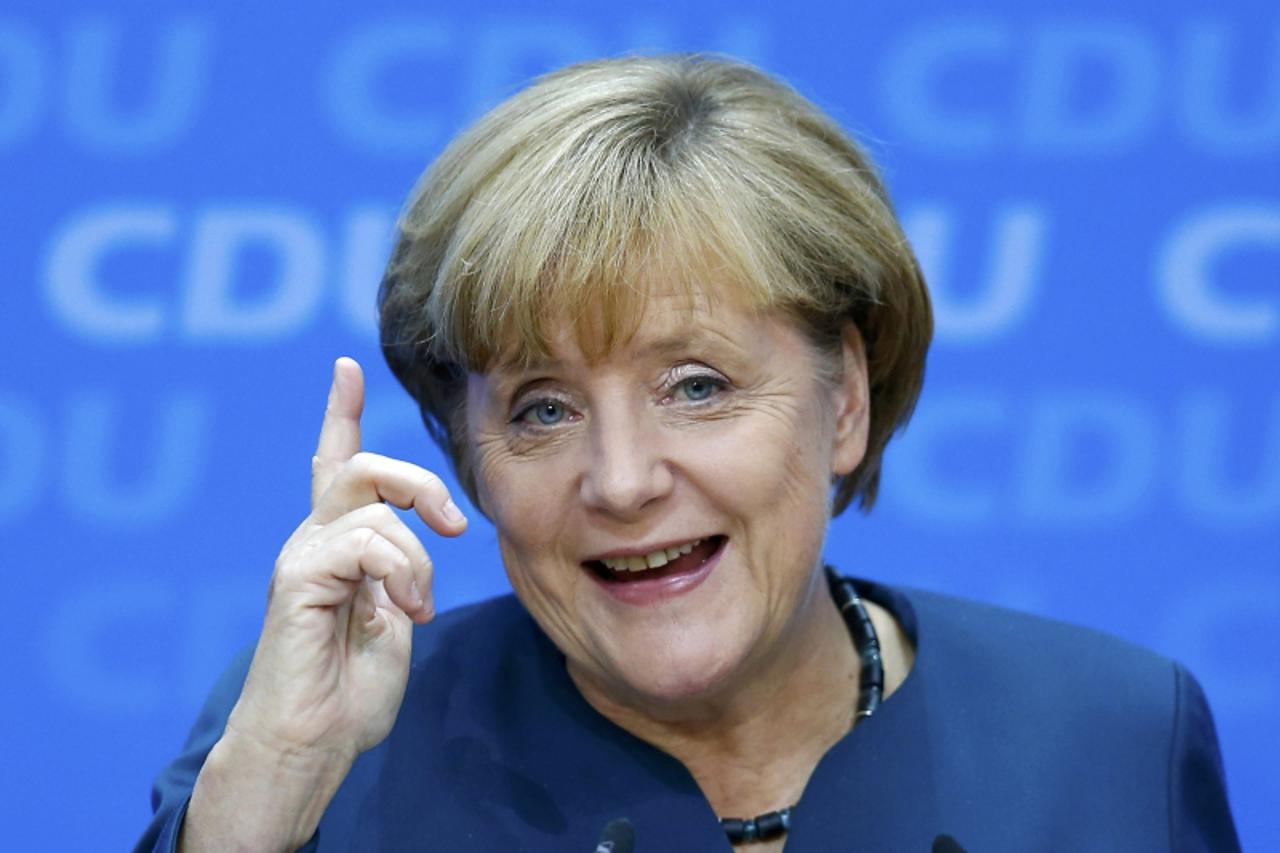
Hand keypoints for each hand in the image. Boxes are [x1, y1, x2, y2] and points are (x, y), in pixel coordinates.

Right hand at [182, 357, 466, 850]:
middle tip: (455, 527)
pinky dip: (402, 574)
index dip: (340, 413)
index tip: (347, 366)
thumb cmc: (351, 690)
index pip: (333, 463)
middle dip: (418, 481)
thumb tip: (418, 541)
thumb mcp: (392, 616)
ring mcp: (302, 555)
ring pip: (374, 504)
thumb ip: (400, 570)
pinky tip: (404, 613)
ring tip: (417, 606)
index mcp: (338, 545)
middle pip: (360, 464)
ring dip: (418, 558)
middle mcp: (314, 539)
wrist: (313, 742)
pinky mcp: (299, 577)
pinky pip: (367, 542)